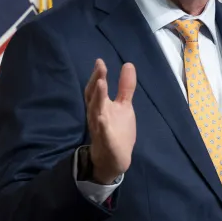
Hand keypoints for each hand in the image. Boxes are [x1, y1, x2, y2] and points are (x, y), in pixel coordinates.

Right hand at [84, 58, 136, 183]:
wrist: (114, 159)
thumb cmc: (117, 130)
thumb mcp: (124, 106)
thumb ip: (125, 87)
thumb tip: (128, 64)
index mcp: (101, 106)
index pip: (96, 89)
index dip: (97, 75)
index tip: (100, 61)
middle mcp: (97, 115)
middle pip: (93, 97)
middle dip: (96, 82)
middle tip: (100, 67)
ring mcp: (100, 129)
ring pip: (96, 112)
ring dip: (98, 98)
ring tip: (100, 84)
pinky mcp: (106, 142)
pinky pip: (103, 134)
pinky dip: (102, 126)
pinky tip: (103, 118)